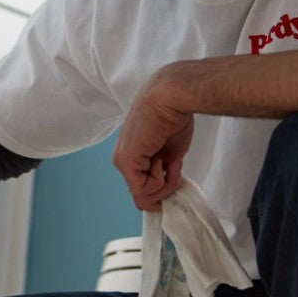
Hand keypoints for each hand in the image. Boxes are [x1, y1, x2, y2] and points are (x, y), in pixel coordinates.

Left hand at [113, 68, 193, 210]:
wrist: (170, 98)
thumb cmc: (174, 119)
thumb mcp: (171, 153)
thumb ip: (166, 172)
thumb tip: (167, 192)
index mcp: (132, 158)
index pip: (144, 190)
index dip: (165, 188)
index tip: (175, 169)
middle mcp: (122, 162)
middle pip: (143, 198)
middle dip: (165, 190)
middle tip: (173, 168)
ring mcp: (122, 163)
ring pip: (144, 197)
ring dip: (165, 186)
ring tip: (169, 161)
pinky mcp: (126, 162)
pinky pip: (143, 191)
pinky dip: (161, 182)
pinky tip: (162, 161)